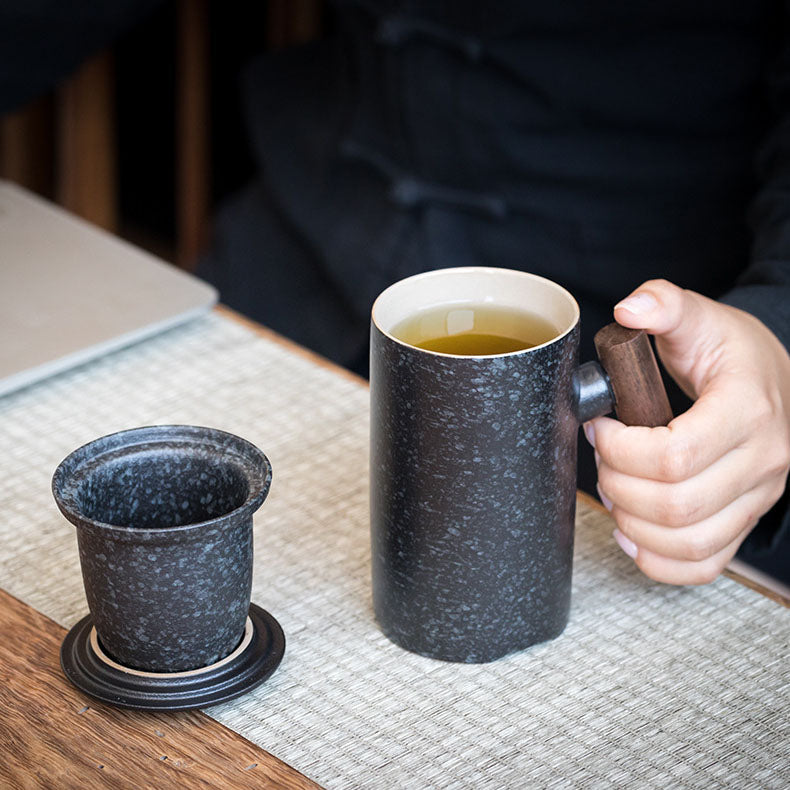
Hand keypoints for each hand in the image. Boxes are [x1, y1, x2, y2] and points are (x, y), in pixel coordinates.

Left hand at [584, 279, 789, 584]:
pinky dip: (660, 561)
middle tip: (603, 457)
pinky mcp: (743, 520)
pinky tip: (632, 532)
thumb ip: (665, 306)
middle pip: (675, 505)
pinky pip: (704, 564)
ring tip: (614, 490)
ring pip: (689, 542)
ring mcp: (756, 498)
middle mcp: (761, 463)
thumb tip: (631, 308)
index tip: (601, 427)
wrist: (774, 382)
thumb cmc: (735, 355)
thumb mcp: (701, 319)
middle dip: (618, 484)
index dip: (621, 448)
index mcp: (747, 411)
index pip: (675, 456)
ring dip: (633, 523)